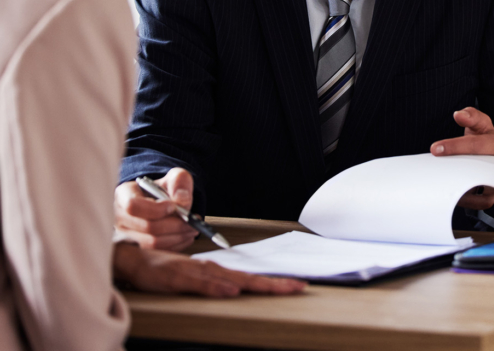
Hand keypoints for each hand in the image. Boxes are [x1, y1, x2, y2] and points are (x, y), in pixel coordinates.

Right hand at [113, 242, 305, 296]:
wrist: (135, 260)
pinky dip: (216, 287)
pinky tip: (230, 291)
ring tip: (275, 288)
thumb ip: (214, 286)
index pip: (250, 279)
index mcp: (217, 272)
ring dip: (253, 284)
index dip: (274, 283)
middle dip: (274, 283)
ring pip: (229, 280)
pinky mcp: (178, 278)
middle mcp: (211, 270)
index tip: (297, 286)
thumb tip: (236, 292)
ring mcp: (195, 272)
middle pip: (247, 278)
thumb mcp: (194, 281)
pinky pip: (200, 284)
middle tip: (298, 286)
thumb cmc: (165, 271)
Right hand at [114, 168, 197, 250]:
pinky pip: (157, 253)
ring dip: (177, 236)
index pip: (133, 205)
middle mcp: (120, 217)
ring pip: (152, 243)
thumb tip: (181, 202)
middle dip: (174, 224)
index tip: (174, 206)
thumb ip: (180, 182)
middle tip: (193, 221)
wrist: (161, 200)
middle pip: (146, 226)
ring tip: (193, 228)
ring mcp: (126, 235)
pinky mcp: (136, 249)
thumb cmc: (165, 188)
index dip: (155, 209)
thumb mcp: (175, 177)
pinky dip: (176, 245)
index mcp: (124, 194)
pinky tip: (186, 236)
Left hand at [430, 107, 493, 209]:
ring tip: (436, 179)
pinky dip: (460, 199)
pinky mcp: (491, 198)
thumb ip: (471, 116)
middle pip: (475, 168)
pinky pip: (475, 203)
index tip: (435, 148)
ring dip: (456, 185)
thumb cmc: (487, 141)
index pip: (475, 145)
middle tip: (432, 165)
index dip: (455, 146)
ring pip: (475, 187)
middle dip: (452, 167)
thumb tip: (459, 114)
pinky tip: (445, 191)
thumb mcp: (482, 124)